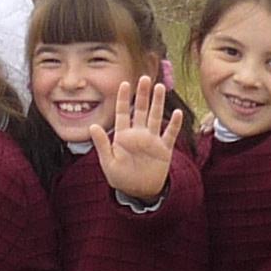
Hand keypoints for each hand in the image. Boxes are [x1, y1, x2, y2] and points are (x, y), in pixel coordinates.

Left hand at [96, 78, 178, 201]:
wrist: (138, 192)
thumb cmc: (121, 178)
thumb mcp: (108, 162)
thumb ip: (101, 144)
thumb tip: (93, 126)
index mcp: (123, 136)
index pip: (122, 113)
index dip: (123, 98)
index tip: (124, 83)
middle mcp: (138, 134)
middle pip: (140, 110)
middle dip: (142, 95)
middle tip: (145, 78)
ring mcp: (152, 141)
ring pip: (155, 117)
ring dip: (157, 103)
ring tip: (160, 88)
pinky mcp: (164, 150)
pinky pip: (169, 134)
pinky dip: (173, 124)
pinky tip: (177, 112)